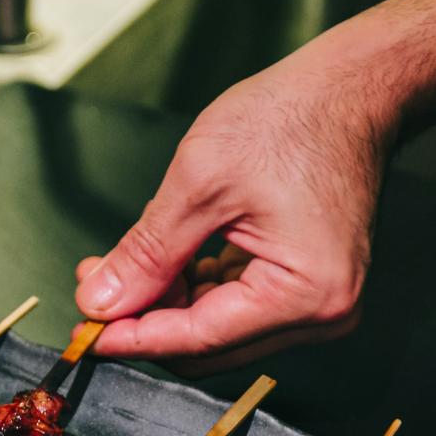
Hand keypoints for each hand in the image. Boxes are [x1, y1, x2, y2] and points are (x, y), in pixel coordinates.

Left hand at [75, 57, 396, 374]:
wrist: (351, 87)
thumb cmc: (293, 119)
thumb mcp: (199, 184)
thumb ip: (146, 255)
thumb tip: (100, 302)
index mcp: (304, 294)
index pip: (198, 339)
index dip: (132, 338)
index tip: (84, 331)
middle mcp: (321, 313)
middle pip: (207, 347)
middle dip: (146, 321)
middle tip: (96, 287)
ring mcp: (318, 303)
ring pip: (216, 330)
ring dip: (167, 304)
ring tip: (125, 262)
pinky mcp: (306, 286)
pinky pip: (236, 308)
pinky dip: (195, 291)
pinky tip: (170, 260)